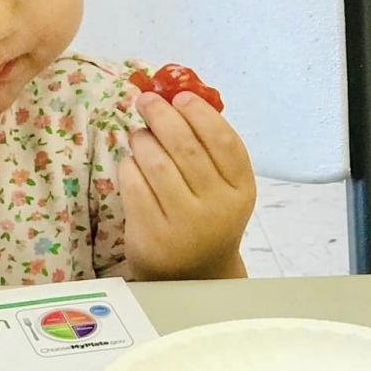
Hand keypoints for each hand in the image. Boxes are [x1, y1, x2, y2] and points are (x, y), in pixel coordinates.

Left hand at [118, 91, 255, 279]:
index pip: (224, 142)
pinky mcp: (152, 235)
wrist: (192, 274)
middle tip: (145, 100)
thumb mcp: (223, 188)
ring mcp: (184, 224)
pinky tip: (132, 163)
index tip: (180, 96)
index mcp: (241, 190)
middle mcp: (217, 208)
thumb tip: (175, 97)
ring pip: (157, 164)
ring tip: (139, 134)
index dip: (201, 114)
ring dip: (143, 139)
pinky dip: (129, 165)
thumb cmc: (207, 217)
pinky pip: (134, 185)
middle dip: (162, 116)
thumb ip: (209, 149)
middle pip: (186, 148)